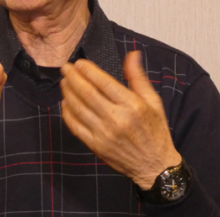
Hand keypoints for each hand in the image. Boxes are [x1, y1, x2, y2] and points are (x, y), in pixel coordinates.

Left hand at [60, 50, 180, 188]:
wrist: (155, 166)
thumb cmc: (155, 131)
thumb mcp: (153, 101)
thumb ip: (138, 77)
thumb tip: (132, 54)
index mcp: (132, 105)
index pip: (103, 82)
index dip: (88, 70)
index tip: (79, 63)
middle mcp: (117, 119)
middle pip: (87, 93)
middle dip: (73, 78)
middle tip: (65, 68)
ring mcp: (104, 134)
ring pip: (79, 108)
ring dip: (68, 92)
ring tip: (64, 82)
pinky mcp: (96, 146)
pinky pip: (76, 126)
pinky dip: (68, 112)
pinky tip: (66, 103)